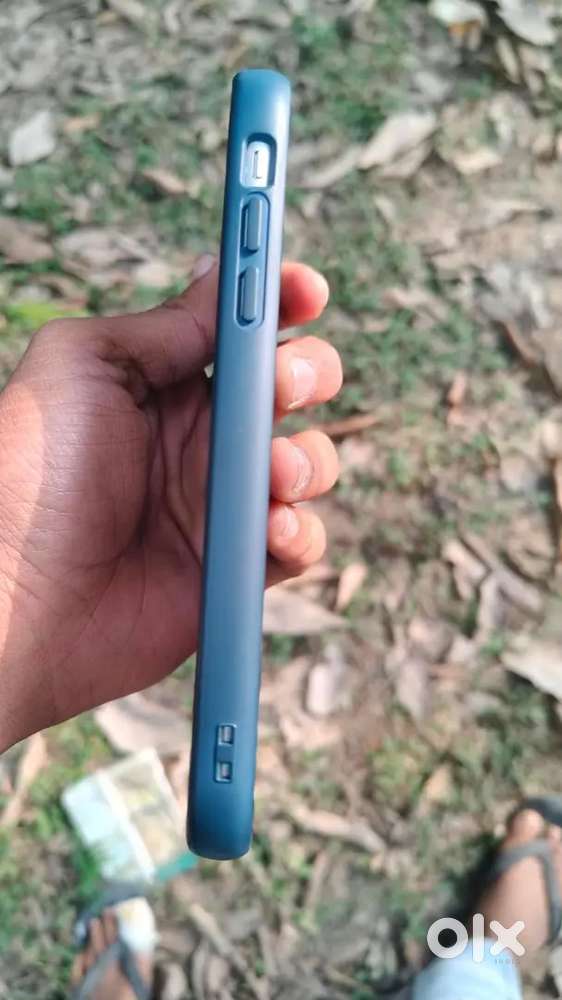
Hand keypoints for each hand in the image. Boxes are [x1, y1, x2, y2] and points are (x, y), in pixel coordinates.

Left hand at [0, 257, 341, 747]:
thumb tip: (219, 277)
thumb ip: (165, 324)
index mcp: (166, 383)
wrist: (17, 599)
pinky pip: (300, 541)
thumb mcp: (83, 361)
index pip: (240, 331)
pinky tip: (269, 529)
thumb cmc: (30, 472)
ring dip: (307, 458)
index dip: (282, 302)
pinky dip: (299, 531)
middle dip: (308, 372)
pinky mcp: (236, 566)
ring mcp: (221, 503)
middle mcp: (201, 437)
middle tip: (285, 384)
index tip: (306, 289)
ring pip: (309, 462)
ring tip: (272, 472)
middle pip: (292, 388)